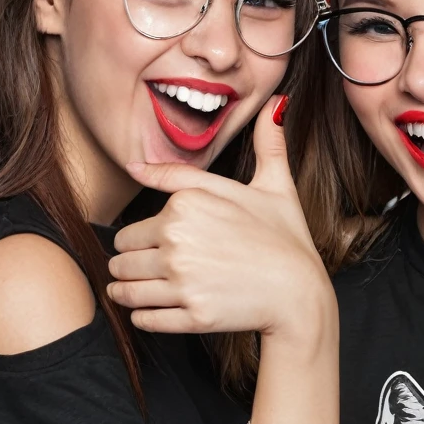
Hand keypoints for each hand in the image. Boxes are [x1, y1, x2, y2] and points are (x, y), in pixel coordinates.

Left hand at [107, 96, 333, 337]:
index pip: (131, 229)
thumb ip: (265, 144)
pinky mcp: (191, 316)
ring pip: (125, 290)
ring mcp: (183, 280)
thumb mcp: (274, 187)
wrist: (301, 294)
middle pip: (122, 259)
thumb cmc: (287, 240)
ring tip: (147, 294)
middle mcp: (177, 240)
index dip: (137, 241)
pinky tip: (160, 312)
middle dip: (131, 267)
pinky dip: (144, 317)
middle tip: (152, 274)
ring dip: (129, 293)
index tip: (147, 249)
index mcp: (186, 206)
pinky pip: (143, 320)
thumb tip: (274, 103)